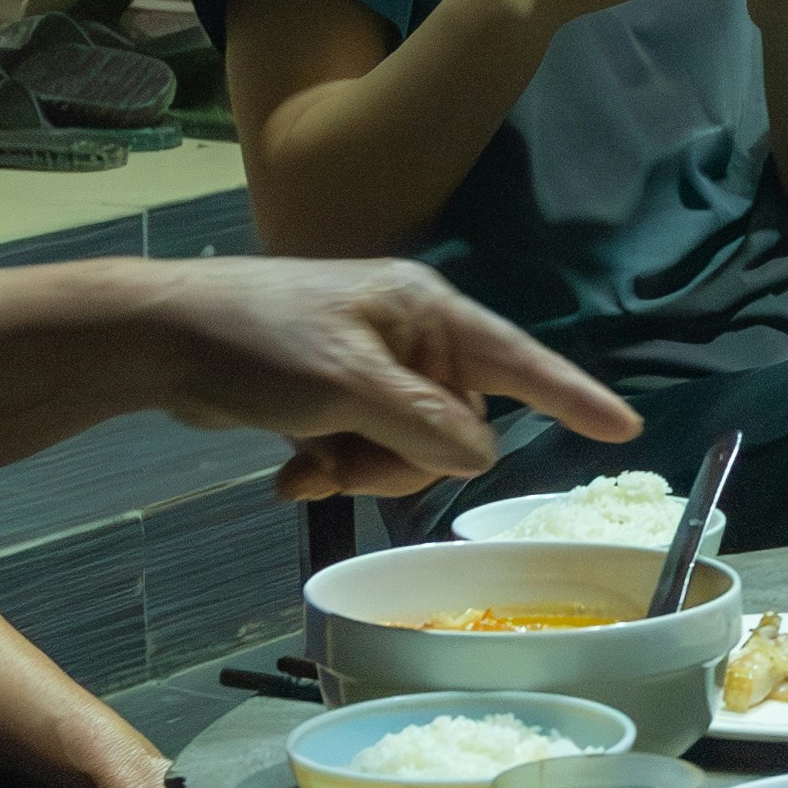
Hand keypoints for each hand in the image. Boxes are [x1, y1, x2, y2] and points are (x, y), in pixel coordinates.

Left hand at [122, 257, 636, 491]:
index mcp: (427, 313)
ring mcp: (372, 366)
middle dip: (407, 460)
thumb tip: (479, 457)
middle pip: (458, 425)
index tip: (625, 429)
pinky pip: (365, 448)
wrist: (162, 337)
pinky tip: (291, 474)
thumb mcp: (349, 386)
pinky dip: (333, 467)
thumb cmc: (259, 341)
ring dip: (363, 469)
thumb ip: (423, 426)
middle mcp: (411, 335)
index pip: (519, 361)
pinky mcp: (334, 393)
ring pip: (410, 447)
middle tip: (347, 462)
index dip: (574, 397)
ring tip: (310, 463)